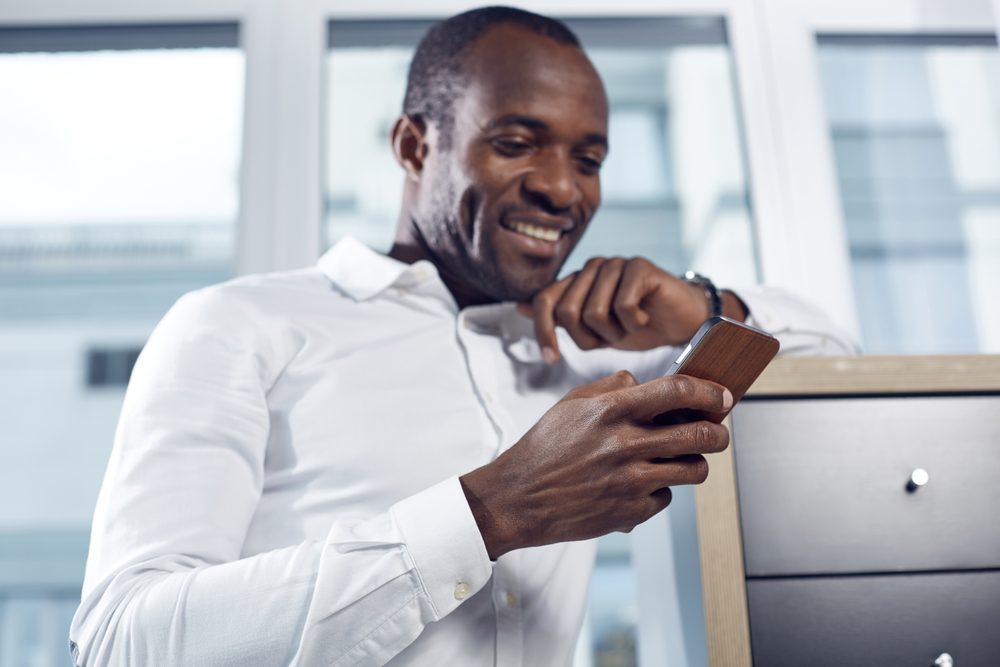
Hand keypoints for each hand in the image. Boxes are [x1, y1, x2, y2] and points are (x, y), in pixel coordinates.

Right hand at [459, 371, 731, 559]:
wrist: (517, 499)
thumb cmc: (545, 448)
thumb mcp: (571, 403)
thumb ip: (613, 387)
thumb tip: (648, 383)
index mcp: (610, 410)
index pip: (677, 391)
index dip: (709, 392)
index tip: (722, 396)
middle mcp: (624, 445)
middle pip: (700, 435)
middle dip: (719, 433)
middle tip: (717, 432)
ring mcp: (629, 482)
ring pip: (694, 470)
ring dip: (696, 462)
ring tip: (684, 458)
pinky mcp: (629, 513)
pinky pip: (665, 498)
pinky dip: (659, 490)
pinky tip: (640, 485)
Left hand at [516, 256, 744, 363]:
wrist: (683, 321)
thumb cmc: (638, 325)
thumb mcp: (594, 331)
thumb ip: (560, 319)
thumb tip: (520, 307)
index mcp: (577, 280)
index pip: (545, 301)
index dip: (543, 332)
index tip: (551, 360)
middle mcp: (592, 266)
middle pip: (567, 311)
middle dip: (588, 338)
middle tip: (611, 339)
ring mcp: (615, 263)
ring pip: (594, 312)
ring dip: (613, 333)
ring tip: (629, 328)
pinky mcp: (640, 267)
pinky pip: (621, 307)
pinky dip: (633, 324)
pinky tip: (644, 318)